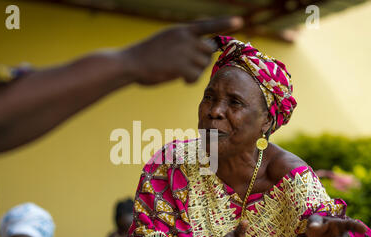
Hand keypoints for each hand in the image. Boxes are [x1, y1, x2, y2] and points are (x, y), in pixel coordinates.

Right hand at [122, 16, 242, 84]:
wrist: (130, 63)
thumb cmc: (147, 54)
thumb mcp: (166, 38)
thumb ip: (183, 40)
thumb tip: (202, 49)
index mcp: (182, 30)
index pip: (208, 25)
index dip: (224, 23)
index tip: (239, 22)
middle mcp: (185, 39)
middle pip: (209, 50)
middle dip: (203, 59)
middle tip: (190, 65)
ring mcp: (184, 52)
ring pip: (203, 64)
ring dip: (195, 71)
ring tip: (181, 72)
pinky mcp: (181, 67)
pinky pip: (196, 76)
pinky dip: (191, 80)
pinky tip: (182, 79)